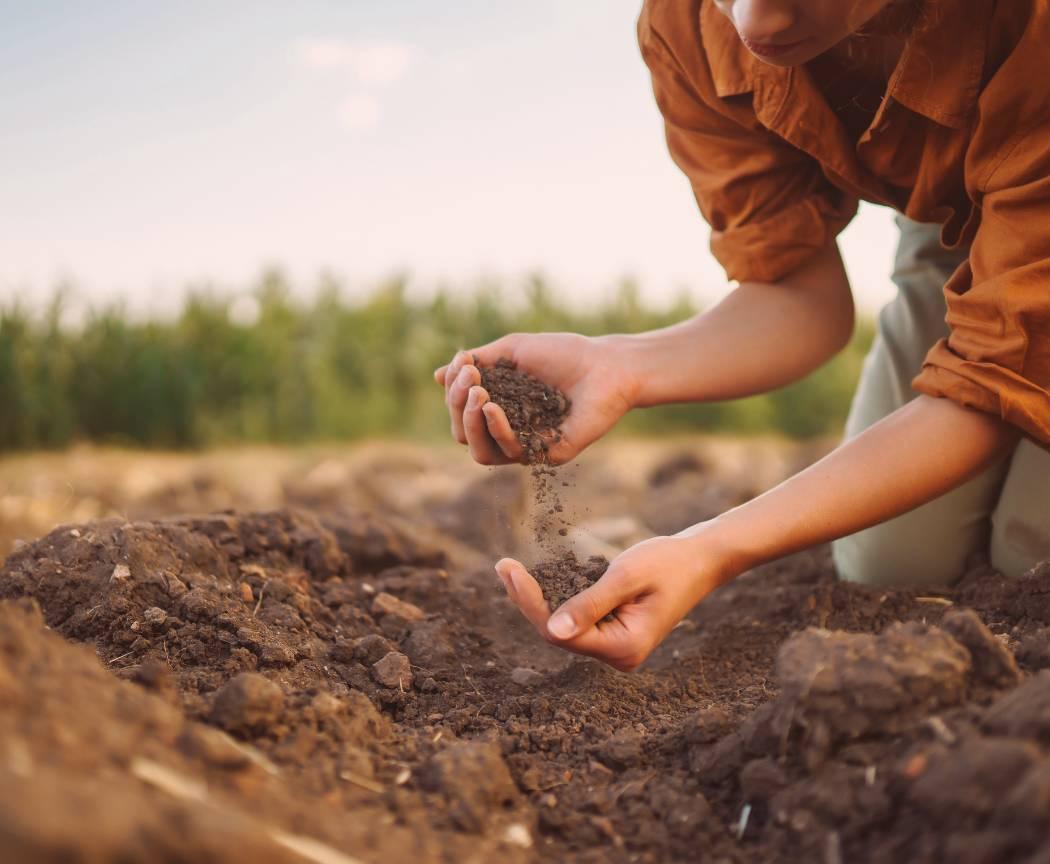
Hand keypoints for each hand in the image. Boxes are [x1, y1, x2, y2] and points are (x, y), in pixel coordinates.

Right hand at [434, 333, 637, 465]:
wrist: (606, 365)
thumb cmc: (562, 354)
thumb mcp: (512, 350)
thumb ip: (476, 363)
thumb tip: (438, 375)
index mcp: (499, 407)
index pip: (461, 411)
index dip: (453, 391)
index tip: (465, 364)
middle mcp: (509, 430)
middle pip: (463, 434)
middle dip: (457, 406)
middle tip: (471, 380)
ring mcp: (527, 445)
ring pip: (480, 452)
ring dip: (469, 422)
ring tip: (478, 394)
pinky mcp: (546, 455)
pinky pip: (509, 453)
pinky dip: (496, 430)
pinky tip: (492, 407)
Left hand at [494, 526, 731, 671]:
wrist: (701, 559)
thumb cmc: (669, 562)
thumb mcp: (626, 577)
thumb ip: (590, 604)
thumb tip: (551, 630)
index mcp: (623, 648)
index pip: (560, 632)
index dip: (530, 602)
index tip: (509, 569)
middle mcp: (618, 655)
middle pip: (557, 633)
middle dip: (528, 600)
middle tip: (503, 566)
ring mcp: (616, 647)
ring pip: (563, 626)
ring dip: (538, 598)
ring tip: (510, 569)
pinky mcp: (613, 632)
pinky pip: (576, 619)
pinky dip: (556, 597)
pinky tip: (536, 578)